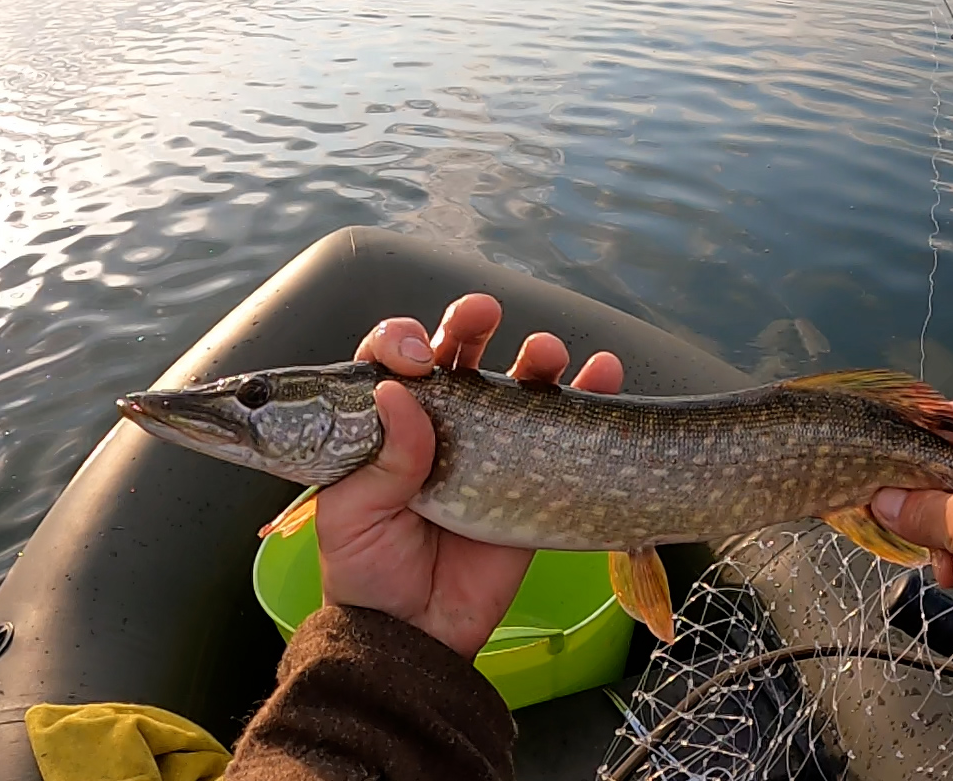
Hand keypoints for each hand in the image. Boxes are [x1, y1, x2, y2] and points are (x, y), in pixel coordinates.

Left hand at [314, 293, 624, 655]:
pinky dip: (590, 393)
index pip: (390, 361)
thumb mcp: (350, 518)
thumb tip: (399, 395)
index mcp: (384, 424)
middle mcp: (439, 422)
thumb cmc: (368, 574)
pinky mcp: (533, 475)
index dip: (402, 343)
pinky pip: (566, 426)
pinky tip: (603, 374)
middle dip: (469, 322)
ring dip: (536, 354)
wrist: (418, 636)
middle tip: (481, 315)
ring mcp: (491, 445)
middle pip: (457, 351)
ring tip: (547, 354)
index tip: (415, 358)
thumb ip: (379, 462)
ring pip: (516, 379)